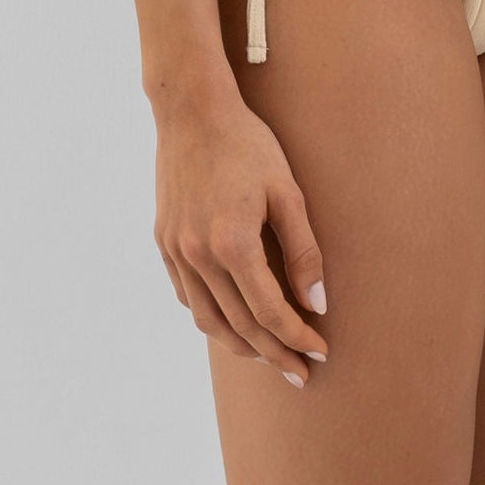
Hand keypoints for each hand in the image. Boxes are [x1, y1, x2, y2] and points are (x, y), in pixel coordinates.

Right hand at [154, 86, 329, 383]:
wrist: (190, 111)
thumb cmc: (247, 145)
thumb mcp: (288, 192)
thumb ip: (304, 252)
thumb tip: (318, 304)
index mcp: (233, 243)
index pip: (269, 312)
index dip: (297, 338)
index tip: (320, 353)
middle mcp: (198, 254)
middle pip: (239, 325)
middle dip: (273, 354)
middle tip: (300, 372)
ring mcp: (176, 250)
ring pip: (208, 319)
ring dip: (239, 344)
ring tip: (268, 355)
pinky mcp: (164, 242)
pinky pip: (187, 296)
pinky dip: (212, 317)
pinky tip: (232, 321)